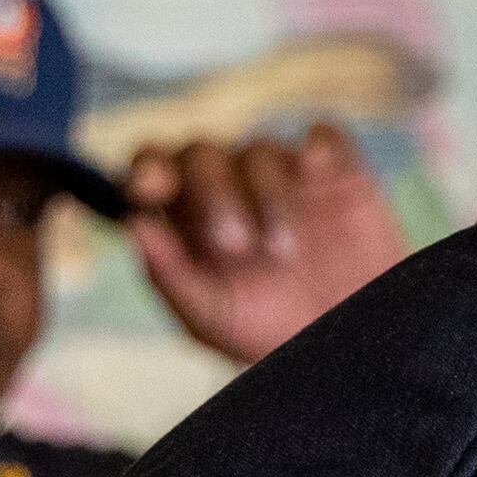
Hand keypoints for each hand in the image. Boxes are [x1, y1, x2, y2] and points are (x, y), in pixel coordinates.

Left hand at [126, 125, 410, 365]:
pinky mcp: (338, 172)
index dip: (147, 166)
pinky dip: (320, 143)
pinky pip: (325, 135)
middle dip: (212, 194)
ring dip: (267, 196)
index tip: (147, 188)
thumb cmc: (268, 331)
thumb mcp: (209, 317)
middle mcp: (231, 185)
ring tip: (284, 251)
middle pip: (202, 154)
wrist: (343, 342)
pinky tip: (316, 169)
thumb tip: (133, 224)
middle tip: (233, 244)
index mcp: (189, 214)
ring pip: (259, 151)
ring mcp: (285, 175)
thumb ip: (168, 274)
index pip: (155, 165)